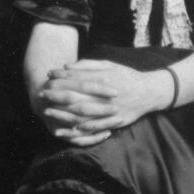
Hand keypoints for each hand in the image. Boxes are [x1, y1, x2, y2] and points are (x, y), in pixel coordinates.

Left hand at [36, 59, 172, 143]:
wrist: (151, 92)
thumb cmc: (127, 76)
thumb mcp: (110, 65)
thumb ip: (88, 65)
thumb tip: (67, 66)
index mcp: (105, 78)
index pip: (78, 77)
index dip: (61, 77)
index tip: (48, 76)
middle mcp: (107, 94)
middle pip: (77, 96)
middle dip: (57, 96)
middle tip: (42, 94)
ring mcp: (111, 109)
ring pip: (84, 113)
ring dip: (64, 113)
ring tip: (48, 111)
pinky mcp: (116, 121)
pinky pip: (96, 127)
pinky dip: (82, 129)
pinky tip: (68, 128)